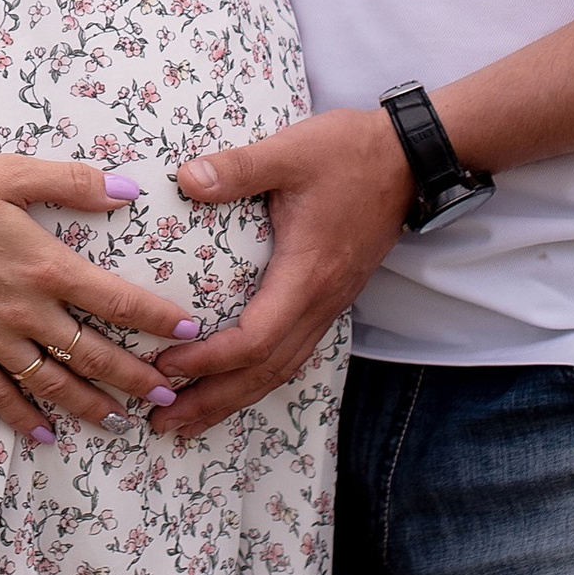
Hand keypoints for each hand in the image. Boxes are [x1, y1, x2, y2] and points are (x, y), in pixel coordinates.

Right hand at [0, 152, 199, 444]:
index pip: (115, 300)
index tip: (190, 333)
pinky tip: (45, 434)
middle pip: (92, 354)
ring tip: (122, 424)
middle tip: (171, 395)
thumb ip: (72, 183)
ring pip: (51, 383)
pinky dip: (22, 417)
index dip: (158, 319)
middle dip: (136, 378)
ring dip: (90, 406)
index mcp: (43, 265)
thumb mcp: (8, 173)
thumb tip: (128, 190)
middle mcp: (23, 310)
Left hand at [151, 107, 410, 440]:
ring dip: (233, 396)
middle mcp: (320, 302)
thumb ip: (239, 167)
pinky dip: (257, 375)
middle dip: (213, 400)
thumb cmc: (351, 153)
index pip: (255, 340)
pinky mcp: (329, 298)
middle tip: (163, 423)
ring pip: (280, 368)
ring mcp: (329, 304)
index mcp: (307, 276)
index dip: (208, 360)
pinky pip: (292, 352)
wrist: (410, 159)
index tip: (164, 366)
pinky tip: (234, 381)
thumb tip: (185, 179)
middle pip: (264, 371)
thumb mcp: (291, 151)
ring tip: (190, 418)